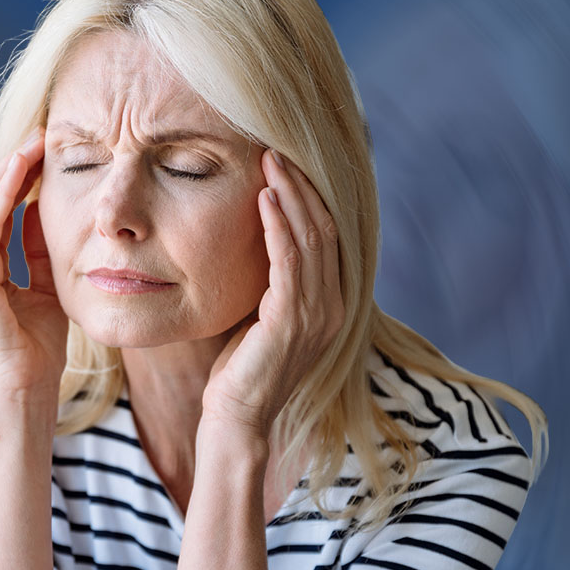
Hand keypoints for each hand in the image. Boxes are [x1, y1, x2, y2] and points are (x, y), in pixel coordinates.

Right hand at [0, 128, 67, 403]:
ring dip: (8, 171)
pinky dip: (4, 197)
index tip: (46, 148)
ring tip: (35, 143)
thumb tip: (47, 210)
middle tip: (42, 134)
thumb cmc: (37, 349)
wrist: (26, 391)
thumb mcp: (46, 286)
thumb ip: (40, 250)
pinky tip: (23, 173)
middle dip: (12, 163)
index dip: (16, 176)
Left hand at [200, 149, 344, 438]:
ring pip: (311, 239)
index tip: (285, 165)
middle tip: (276, 149)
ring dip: (290, 195)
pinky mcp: (293, 320)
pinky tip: (264, 198)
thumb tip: (260, 243)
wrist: (237, 419)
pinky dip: (279, 225)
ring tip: (270, 161)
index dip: (310, 198)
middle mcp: (333, 307)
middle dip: (302, 186)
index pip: (328, 238)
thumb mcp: (262, 318)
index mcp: (331, 305)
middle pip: (325, 230)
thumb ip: (272, 284)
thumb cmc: (240, 371)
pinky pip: (290, 261)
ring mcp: (317, 314)